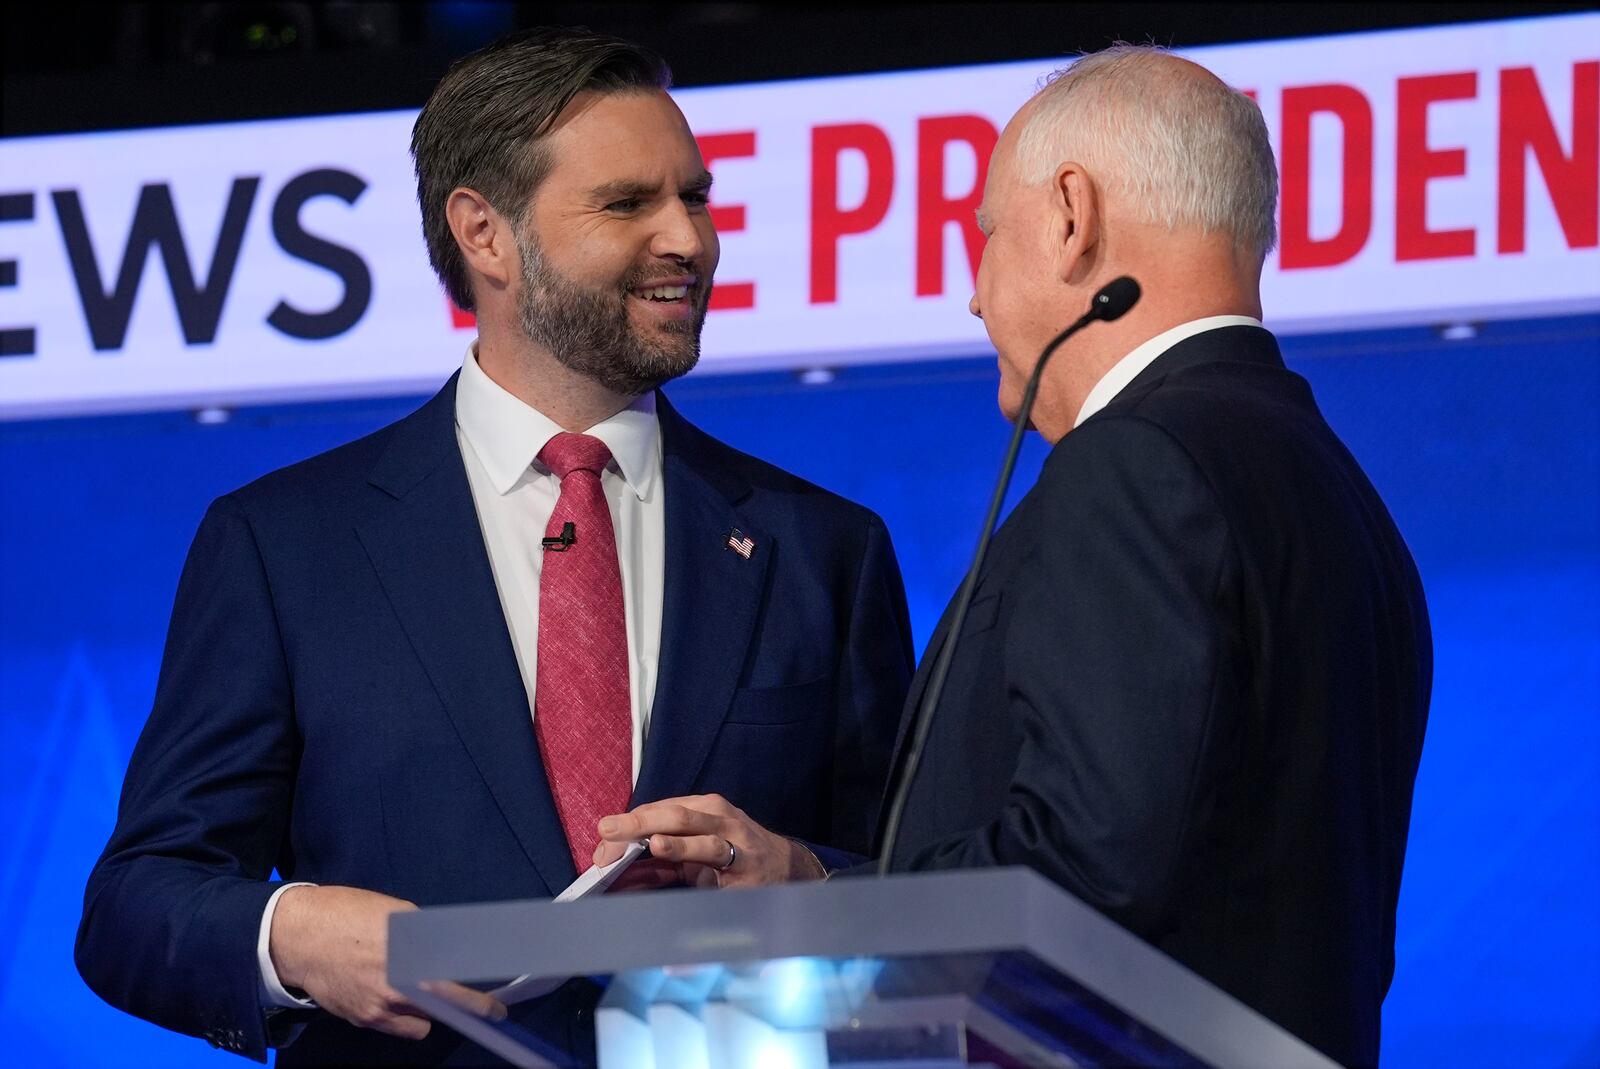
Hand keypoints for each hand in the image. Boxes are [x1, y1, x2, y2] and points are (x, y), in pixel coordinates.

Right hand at [268, 885, 505, 1039]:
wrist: (299, 938)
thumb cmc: (348, 915)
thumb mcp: (396, 913)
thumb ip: (427, 935)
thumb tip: (456, 949)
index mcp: (410, 952)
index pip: (456, 980)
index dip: (480, 999)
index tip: (498, 1009)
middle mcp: (398, 984)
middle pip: (447, 1007)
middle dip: (469, 1008)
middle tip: (491, 1011)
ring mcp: (381, 1006)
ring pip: (424, 1023)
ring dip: (431, 1011)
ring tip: (427, 993)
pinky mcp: (365, 1019)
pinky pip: (400, 1027)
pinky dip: (406, 1017)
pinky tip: (400, 999)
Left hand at [592, 794, 826, 887]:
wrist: (785, 868)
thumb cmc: (734, 854)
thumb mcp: (698, 849)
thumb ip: (662, 857)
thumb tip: (620, 869)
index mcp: (704, 809)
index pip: (660, 810)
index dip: (630, 822)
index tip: (604, 838)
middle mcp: (720, 820)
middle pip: (677, 816)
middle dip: (640, 824)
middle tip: (609, 833)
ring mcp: (736, 845)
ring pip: (704, 840)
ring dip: (676, 846)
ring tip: (653, 845)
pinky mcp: (746, 872)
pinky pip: (724, 877)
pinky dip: (706, 883)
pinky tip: (692, 878)